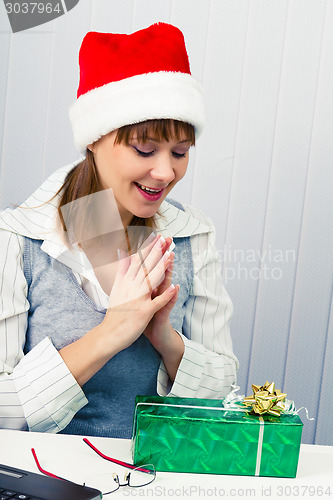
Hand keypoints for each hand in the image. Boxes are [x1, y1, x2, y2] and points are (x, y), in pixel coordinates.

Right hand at [97, 235, 177, 354]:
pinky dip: (166, 294)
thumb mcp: (117, 287)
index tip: (156, 236)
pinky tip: (175, 287)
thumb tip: (122, 252)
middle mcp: (130, 287)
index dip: (148, 248)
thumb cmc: (115, 312)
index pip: (138, 260)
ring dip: (162, 267)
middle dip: (156, 251)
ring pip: (151, 280)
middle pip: (145, 266)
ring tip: (171, 256)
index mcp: (125, 281)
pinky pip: (157, 302)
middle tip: (166, 238)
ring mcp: (137, 299)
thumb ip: (122, 270)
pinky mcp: (143, 312)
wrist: (109, 334)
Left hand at [144, 241, 184, 380]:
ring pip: (165, 284)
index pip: (151, 267)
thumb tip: (130, 269)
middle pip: (160, 271)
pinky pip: (167, 304)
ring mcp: (162, 302)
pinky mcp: (163, 314)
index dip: (152, 253)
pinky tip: (176, 288)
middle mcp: (157, 293)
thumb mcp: (140, 300)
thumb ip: (139, 284)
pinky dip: (171, 296)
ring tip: (172, 258)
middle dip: (162, 255)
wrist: (157, 337)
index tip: (154, 237)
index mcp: (149, 288)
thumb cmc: (145, 319)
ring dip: (169, 271)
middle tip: (166, 240)